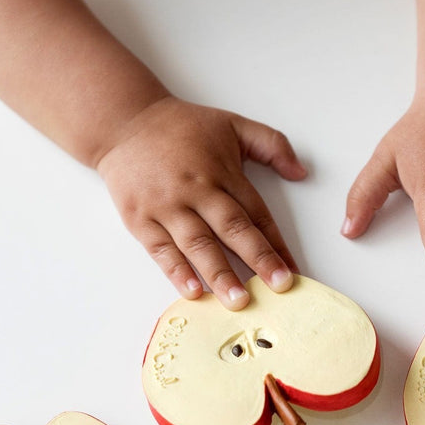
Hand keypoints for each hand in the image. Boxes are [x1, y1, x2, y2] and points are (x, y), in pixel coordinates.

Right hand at [96, 96, 306, 309]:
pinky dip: (177, 271)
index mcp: (222, 171)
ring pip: (198, 244)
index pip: (256, 212)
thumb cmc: (180, 127)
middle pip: (232, 229)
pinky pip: (162, 250)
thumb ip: (271, 144)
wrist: (123, 123)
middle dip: (258, 260)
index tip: (293, 270)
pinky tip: (193, 292)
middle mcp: (196, 189)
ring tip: (238, 301)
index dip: (276, 243)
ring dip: (220, 274)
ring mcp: (166, 206)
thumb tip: (301, 172)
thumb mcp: (232, 124)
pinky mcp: (140, 218)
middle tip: (278, 286)